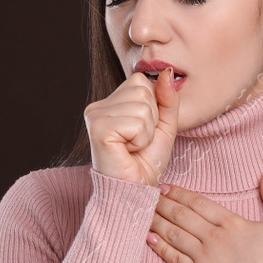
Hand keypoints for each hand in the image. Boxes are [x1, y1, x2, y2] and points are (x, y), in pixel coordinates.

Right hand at [84, 65, 181, 185]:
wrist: (134, 190)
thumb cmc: (146, 161)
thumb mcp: (164, 125)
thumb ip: (167, 98)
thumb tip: (167, 72)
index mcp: (110, 103)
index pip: (140, 80)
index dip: (153, 107)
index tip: (142, 131)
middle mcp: (98, 106)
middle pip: (142, 90)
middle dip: (151, 119)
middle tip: (137, 141)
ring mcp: (95, 115)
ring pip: (141, 106)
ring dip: (146, 131)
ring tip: (133, 146)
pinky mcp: (98, 128)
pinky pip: (136, 122)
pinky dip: (140, 139)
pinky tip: (127, 150)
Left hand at [147, 168, 262, 262]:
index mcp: (232, 223)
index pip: (198, 202)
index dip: (180, 193)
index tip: (166, 187)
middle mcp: (214, 237)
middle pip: (181, 215)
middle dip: (162, 203)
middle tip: (147, 195)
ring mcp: (205, 258)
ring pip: (174, 234)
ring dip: (156, 221)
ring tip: (143, 213)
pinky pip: (174, 259)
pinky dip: (160, 248)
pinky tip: (149, 239)